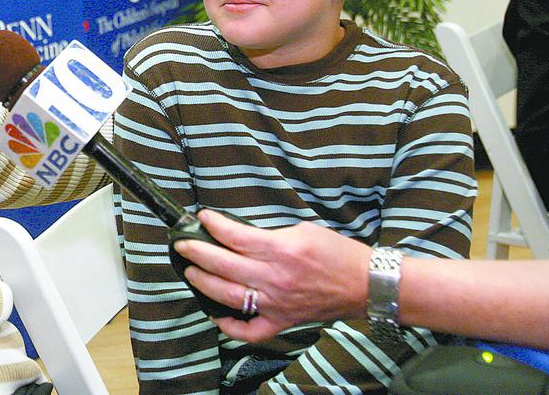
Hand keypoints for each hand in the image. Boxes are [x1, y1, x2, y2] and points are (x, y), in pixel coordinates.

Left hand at [172, 210, 371, 341]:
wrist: (366, 284)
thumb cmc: (338, 253)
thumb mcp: (303, 229)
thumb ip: (270, 234)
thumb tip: (240, 235)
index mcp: (281, 250)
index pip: (235, 237)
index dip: (213, 225)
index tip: (201, 217)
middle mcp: (275, 278)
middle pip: (223, 265)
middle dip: (196, 252)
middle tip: (182, 245)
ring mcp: (277, 303)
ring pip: (228, 296)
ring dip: (203, 283)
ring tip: (190, 272)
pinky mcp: (282, 321)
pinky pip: (249, 331)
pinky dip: (229, 326)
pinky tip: (216, 313)